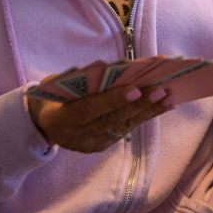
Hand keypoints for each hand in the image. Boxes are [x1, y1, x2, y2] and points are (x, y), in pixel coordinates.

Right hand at [27, 81, 174, 152]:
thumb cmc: (53, 95)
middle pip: (112, 120)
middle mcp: (78, 136)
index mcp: (61, 119)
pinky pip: (128, 128)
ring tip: (171, 96)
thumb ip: (81, 79)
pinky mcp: (104, 144)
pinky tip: (165, 105)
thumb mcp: (57, 84)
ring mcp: (92, 143)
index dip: (113, 100)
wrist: (41, 124)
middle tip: (161, 90)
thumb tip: (113, 68)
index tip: (135, 90)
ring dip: (150, 110)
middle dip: (140, 105)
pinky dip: (147, 115)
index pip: (89, 110)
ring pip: (125, 125)